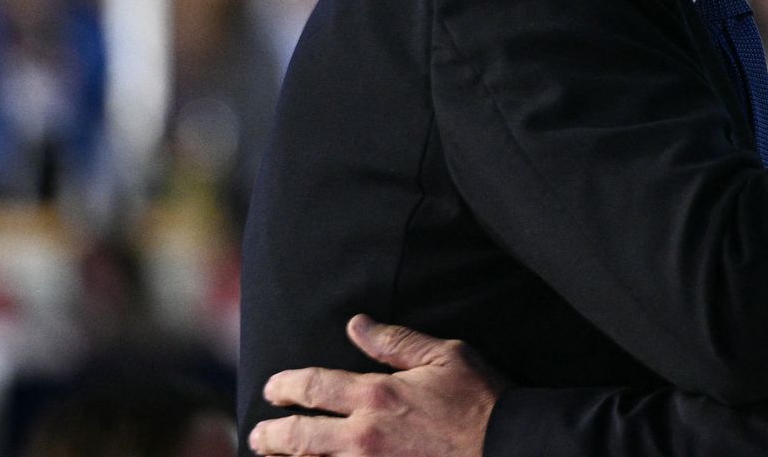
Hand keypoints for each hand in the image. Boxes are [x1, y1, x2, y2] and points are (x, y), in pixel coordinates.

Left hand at [250, 314, 505, 456]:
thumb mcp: (445, 355)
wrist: (508, 446)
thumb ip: (396, 341)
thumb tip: (357, 324)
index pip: (313, 387)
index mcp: (376, 395)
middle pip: (299, 438)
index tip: (273, 389)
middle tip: (258, 437)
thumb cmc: (480, 399)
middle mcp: (363, 435)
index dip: (285, 386)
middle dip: (271, 437)